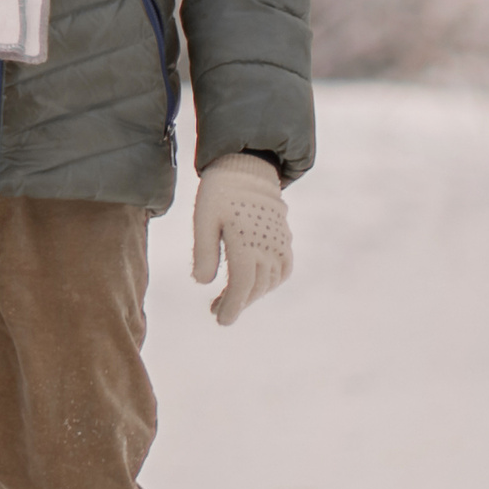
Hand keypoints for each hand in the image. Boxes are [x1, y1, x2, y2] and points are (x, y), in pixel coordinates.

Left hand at [190, 154, 290, 326]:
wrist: (247, 168)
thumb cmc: (219, 193)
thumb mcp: (203, 220)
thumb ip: (203, 252)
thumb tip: (203, 283)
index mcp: (246, 242)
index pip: (242, 285)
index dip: (232, 306)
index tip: (221, 320)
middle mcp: (268, 246)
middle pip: (255, 287)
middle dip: (237, 304)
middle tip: (216, 311)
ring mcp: (280, 242)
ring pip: (271, 281)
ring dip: (252, 294)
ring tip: (229, 299)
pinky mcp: (285, 238)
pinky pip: (283, 269)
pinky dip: (271, 281)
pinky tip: (254, 284)